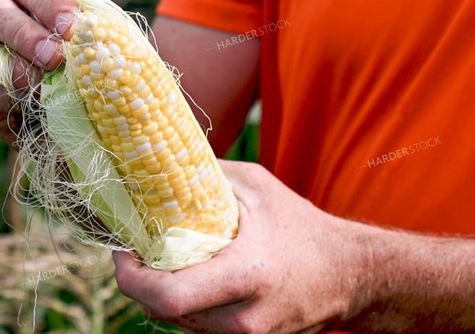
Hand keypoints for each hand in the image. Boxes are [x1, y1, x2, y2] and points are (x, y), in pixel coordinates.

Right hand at [0, 0, 79, 143]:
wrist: (55, 105)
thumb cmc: (74, 55)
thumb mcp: (81, 37)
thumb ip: (82, 31)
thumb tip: (96, 35)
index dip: (47, 1)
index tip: (72, 26)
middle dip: (23, 33)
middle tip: (53, 57)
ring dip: (13, 66)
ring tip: (43, 84)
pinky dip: (5, 96)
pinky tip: (28, 102)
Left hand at [113, 160, 363, 333]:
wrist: (350, 275)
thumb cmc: (301, 226)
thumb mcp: (255, 187)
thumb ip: (204, 175)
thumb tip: (155, 158)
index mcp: (246, 275)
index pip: (167, 297)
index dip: (132, 277)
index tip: (124, 249)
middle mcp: (245, 317)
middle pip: (163, 314)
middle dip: (138, 284)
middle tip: (133, 252)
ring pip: (176, 324)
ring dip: (157, 295)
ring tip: (157, 260)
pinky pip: (196, 327)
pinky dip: (181, 305)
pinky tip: (184, 277)